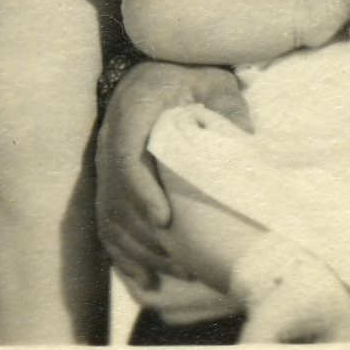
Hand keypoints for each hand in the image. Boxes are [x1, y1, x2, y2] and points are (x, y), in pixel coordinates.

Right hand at [95, 62, 250, 288]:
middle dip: (147, 234)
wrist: (156, 70)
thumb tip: (246, 139)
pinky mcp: (107, 181)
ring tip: (177, 270)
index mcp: (133, 109)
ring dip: (139, 249)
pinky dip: (123, 254)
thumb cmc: (189, 74)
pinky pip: (105, 223)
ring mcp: (104, 162)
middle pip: (116, 196)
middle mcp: (110, 138)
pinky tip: (148, 279)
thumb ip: (228, 104)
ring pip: (109, 215)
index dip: (141, 191)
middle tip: (182, 258)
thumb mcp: (213, 80)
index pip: (125, 156)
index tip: (165, 220)